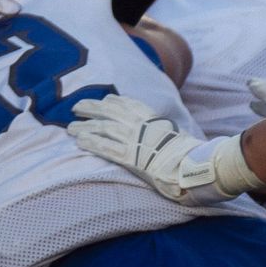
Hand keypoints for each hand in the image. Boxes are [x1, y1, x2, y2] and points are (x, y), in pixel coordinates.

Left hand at [68, 94, 260, 204]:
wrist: (195, 166)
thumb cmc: (192, 156)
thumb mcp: (180, 137)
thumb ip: (168, 134)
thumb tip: (171, 136)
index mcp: (155, 120)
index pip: (130, 104)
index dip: (114, 102)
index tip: (105, 100)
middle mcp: (142, 126)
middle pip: (111, 112)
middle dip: (92, 108)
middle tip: (76, 107)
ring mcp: (134, 140)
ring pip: (102, 128)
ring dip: (84, 126)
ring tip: (70, 126)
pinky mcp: (128, 157)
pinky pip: (104, 147)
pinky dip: (90, 141)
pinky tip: (79, 140)